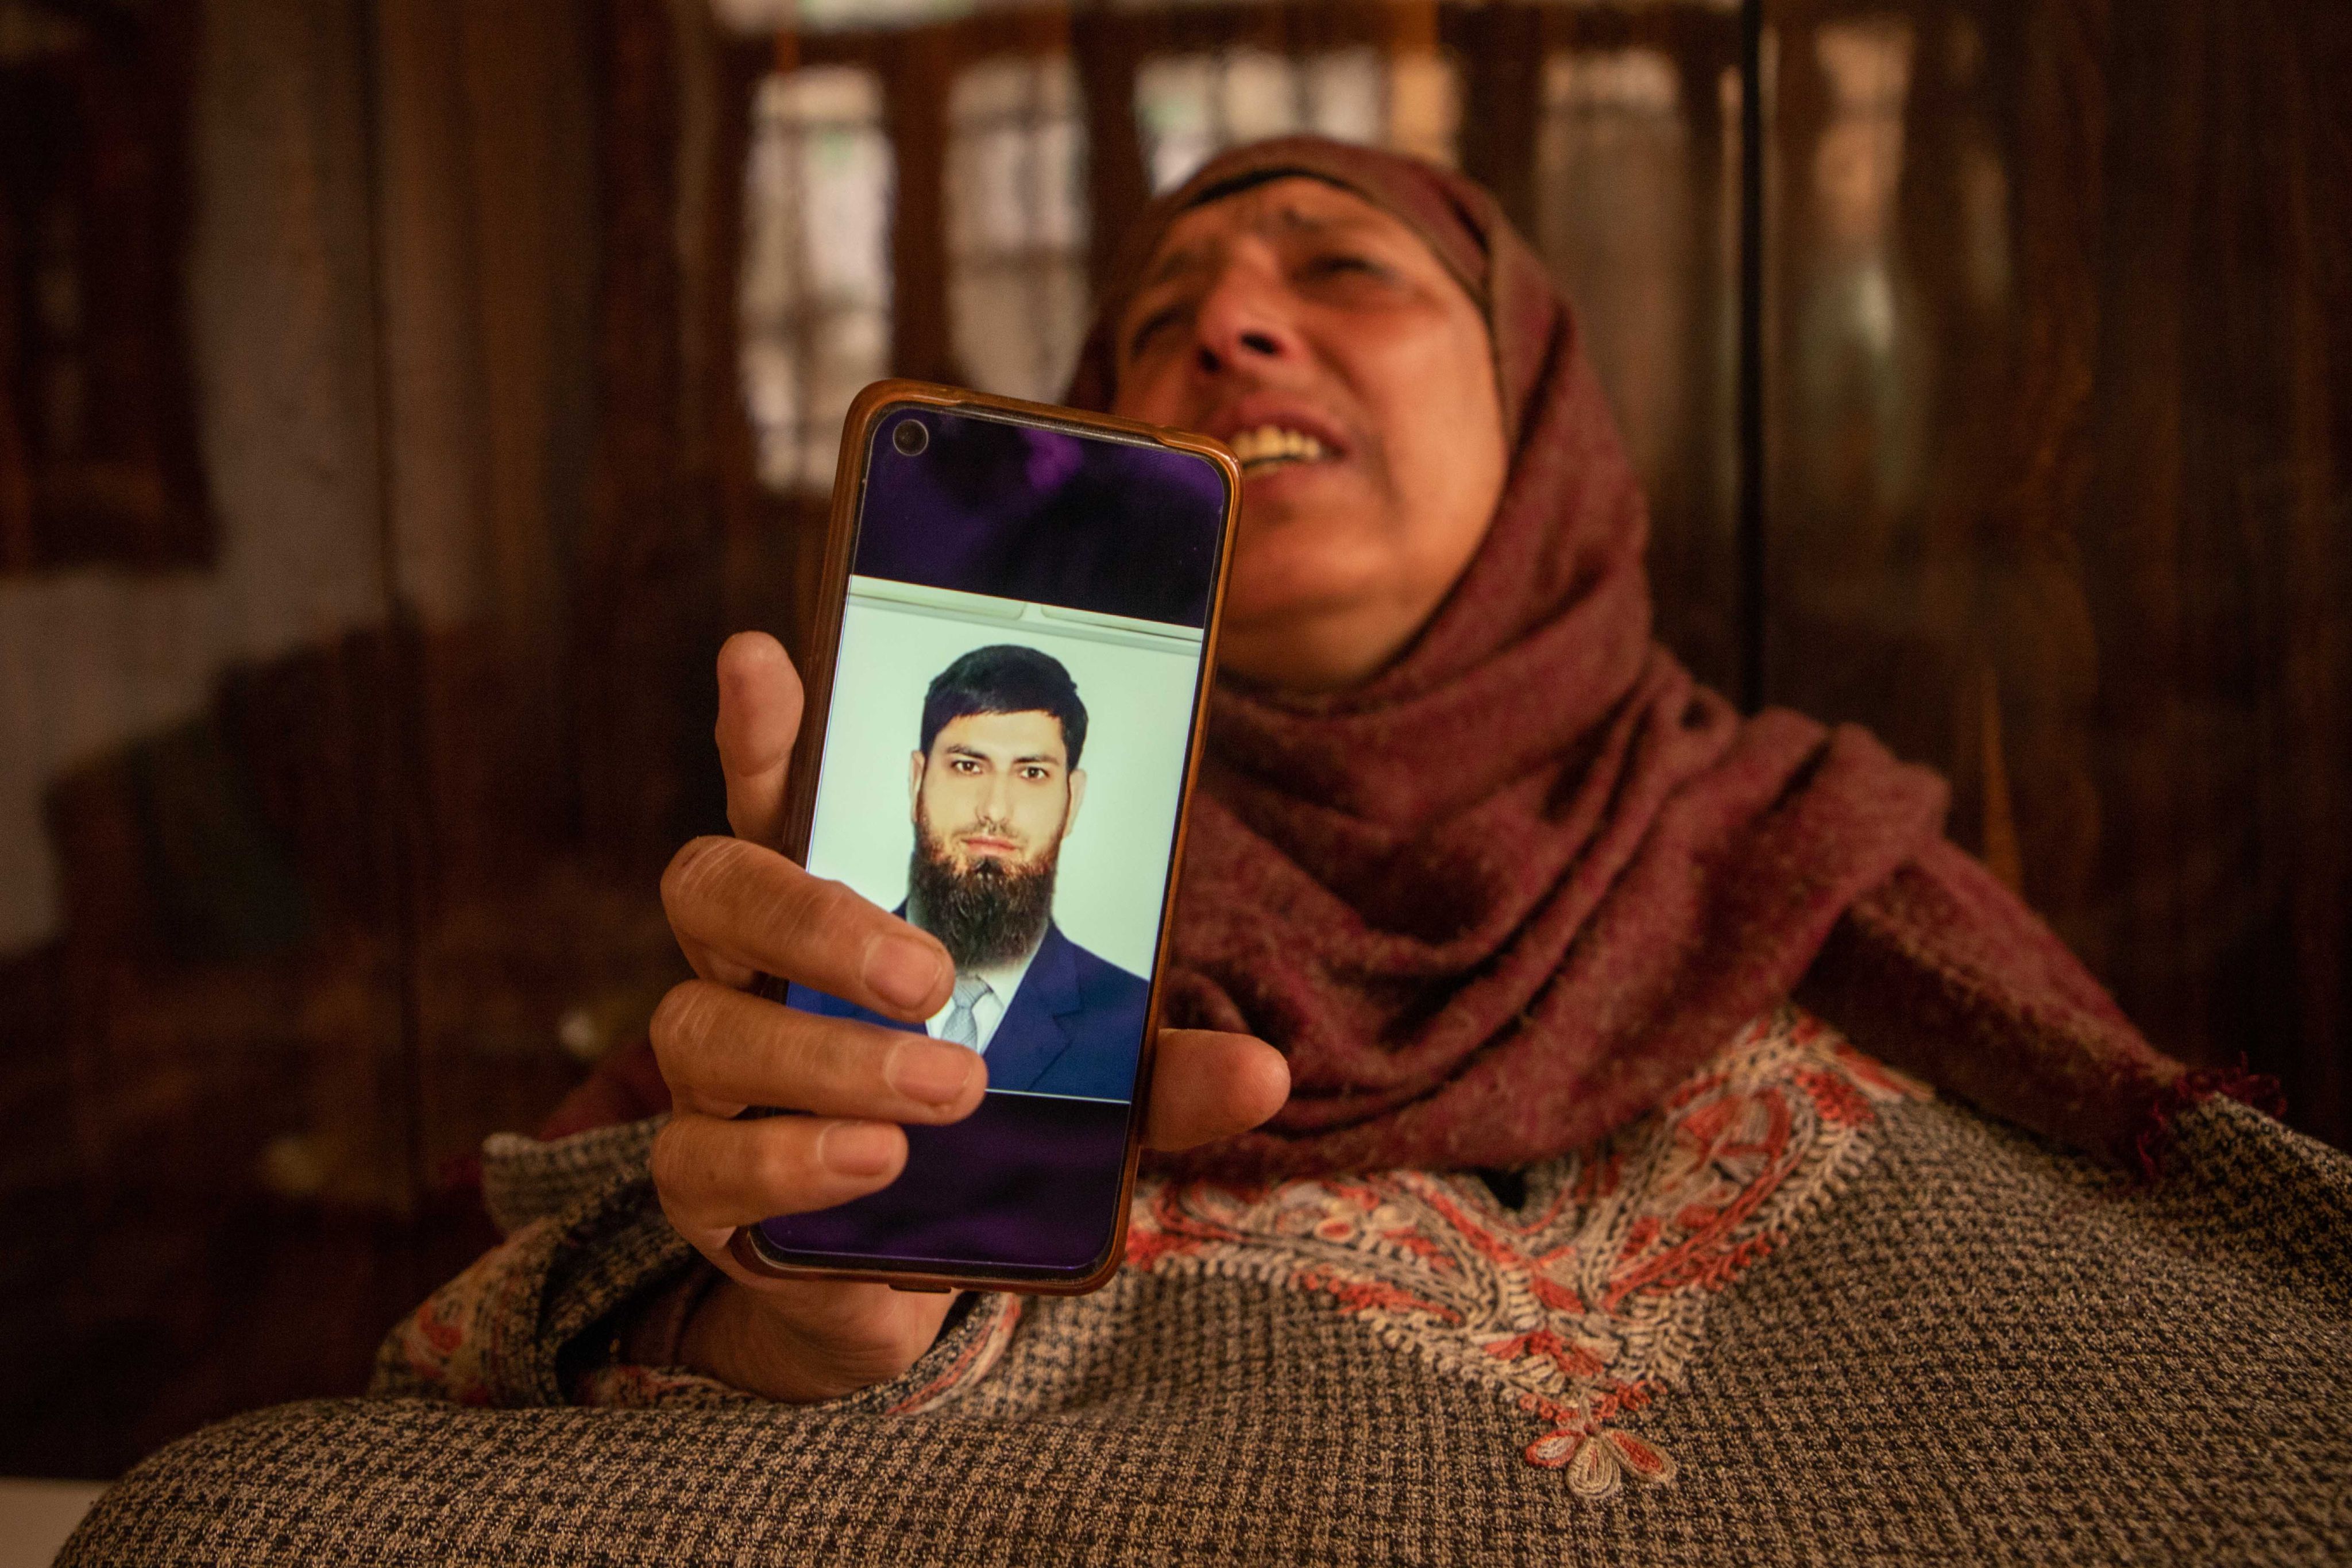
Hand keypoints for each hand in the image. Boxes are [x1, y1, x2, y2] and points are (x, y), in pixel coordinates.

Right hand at [650, 631, 1289, 1401]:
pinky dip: (790, 1159)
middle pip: (716, 889)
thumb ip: (1149, 1067)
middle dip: (815, 916)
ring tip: (946, 1088)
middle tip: (928, 970)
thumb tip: (1265, 1071)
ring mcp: (716, 1076)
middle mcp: (751, 974)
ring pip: (705, 1028)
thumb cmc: (978, 1132)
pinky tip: (874, 1164)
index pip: (777, 794)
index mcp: (831, 910)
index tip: (767, 660)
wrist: (902, 1274)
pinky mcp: (702, 1185)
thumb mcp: (1075, 1083)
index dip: (764, 729)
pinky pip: (703, 1161)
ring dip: (830, 1058)